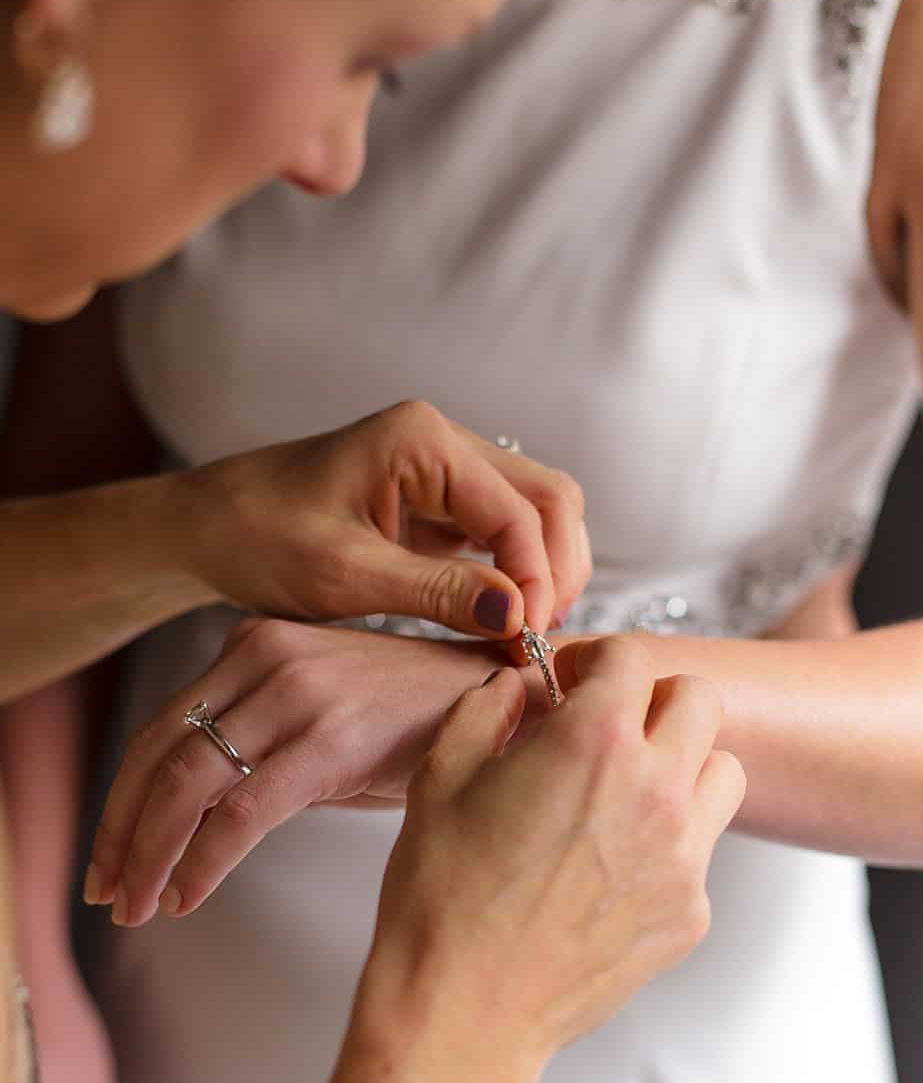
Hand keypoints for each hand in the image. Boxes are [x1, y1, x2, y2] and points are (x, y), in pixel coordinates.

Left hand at [85, 621, 512, 925]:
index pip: (162, 729)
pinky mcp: (329, 736)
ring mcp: (297, 692)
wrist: (511, 693)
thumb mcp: (328, 723)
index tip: (107, 859)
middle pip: (160, 754)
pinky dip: (204, 860)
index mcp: (258, 645)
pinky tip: (189, 895)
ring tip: (139, 906)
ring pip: (188, 783)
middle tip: (107, 894)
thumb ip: (267, 753)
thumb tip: (208, 822)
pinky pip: (241, 808)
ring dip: (152, 855)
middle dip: (122, 834)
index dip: (122, 801)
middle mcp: (267, 657)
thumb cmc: (423, 721)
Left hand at [184, 401, 590, 641]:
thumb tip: (519, 617)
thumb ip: (438, 594)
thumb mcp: (346, 576)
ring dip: (544, 570)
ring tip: (523, 633)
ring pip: (537, 512)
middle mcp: (445, 442)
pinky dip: (517, 572)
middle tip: (535, 639)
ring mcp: (446, 468)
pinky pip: (505, 530)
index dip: (537, 578)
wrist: (206, 529)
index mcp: (423, 441)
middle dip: (557, 569)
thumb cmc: (259, 540)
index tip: (525, 642)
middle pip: (549, 498)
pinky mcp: (440, 502)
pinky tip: (504, 619)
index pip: (521, 509)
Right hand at [354, 638, 746, 1074]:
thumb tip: (516, 686)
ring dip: (683, 768)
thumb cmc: (440, 892)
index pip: (635, 657)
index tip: (576, 680)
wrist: (462, 1009)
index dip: (600, 660)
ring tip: (626, 795)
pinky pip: (701, 854)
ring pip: (723, 775)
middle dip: (656, 702)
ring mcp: (684, 856)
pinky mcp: (691, 914)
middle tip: (611, 729)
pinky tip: (609, 872)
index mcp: (594, 740)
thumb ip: (485, 709)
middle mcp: (656, 789)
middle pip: (703, 703)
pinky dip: (668, 847)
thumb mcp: (441, 776)